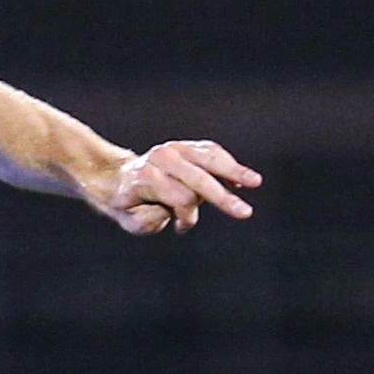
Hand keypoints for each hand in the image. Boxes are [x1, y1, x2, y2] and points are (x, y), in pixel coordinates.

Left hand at [100, 140, 259, 233]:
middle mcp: (162, 158)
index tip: (181, 227)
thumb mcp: (131, 220)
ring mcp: (174, 149)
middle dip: (222, 198)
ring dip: (234, 171)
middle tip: (245, 213)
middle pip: (199, 178)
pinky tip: (241, 179)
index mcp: (147, 177)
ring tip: (255, 182)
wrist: (119, 178)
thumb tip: (169, 211)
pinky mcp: (186, 146)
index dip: (187, 216)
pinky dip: (227, 164)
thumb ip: (149, 219)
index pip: (181, 197)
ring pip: (209, 158)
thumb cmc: (129, 205)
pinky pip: (211, 152)